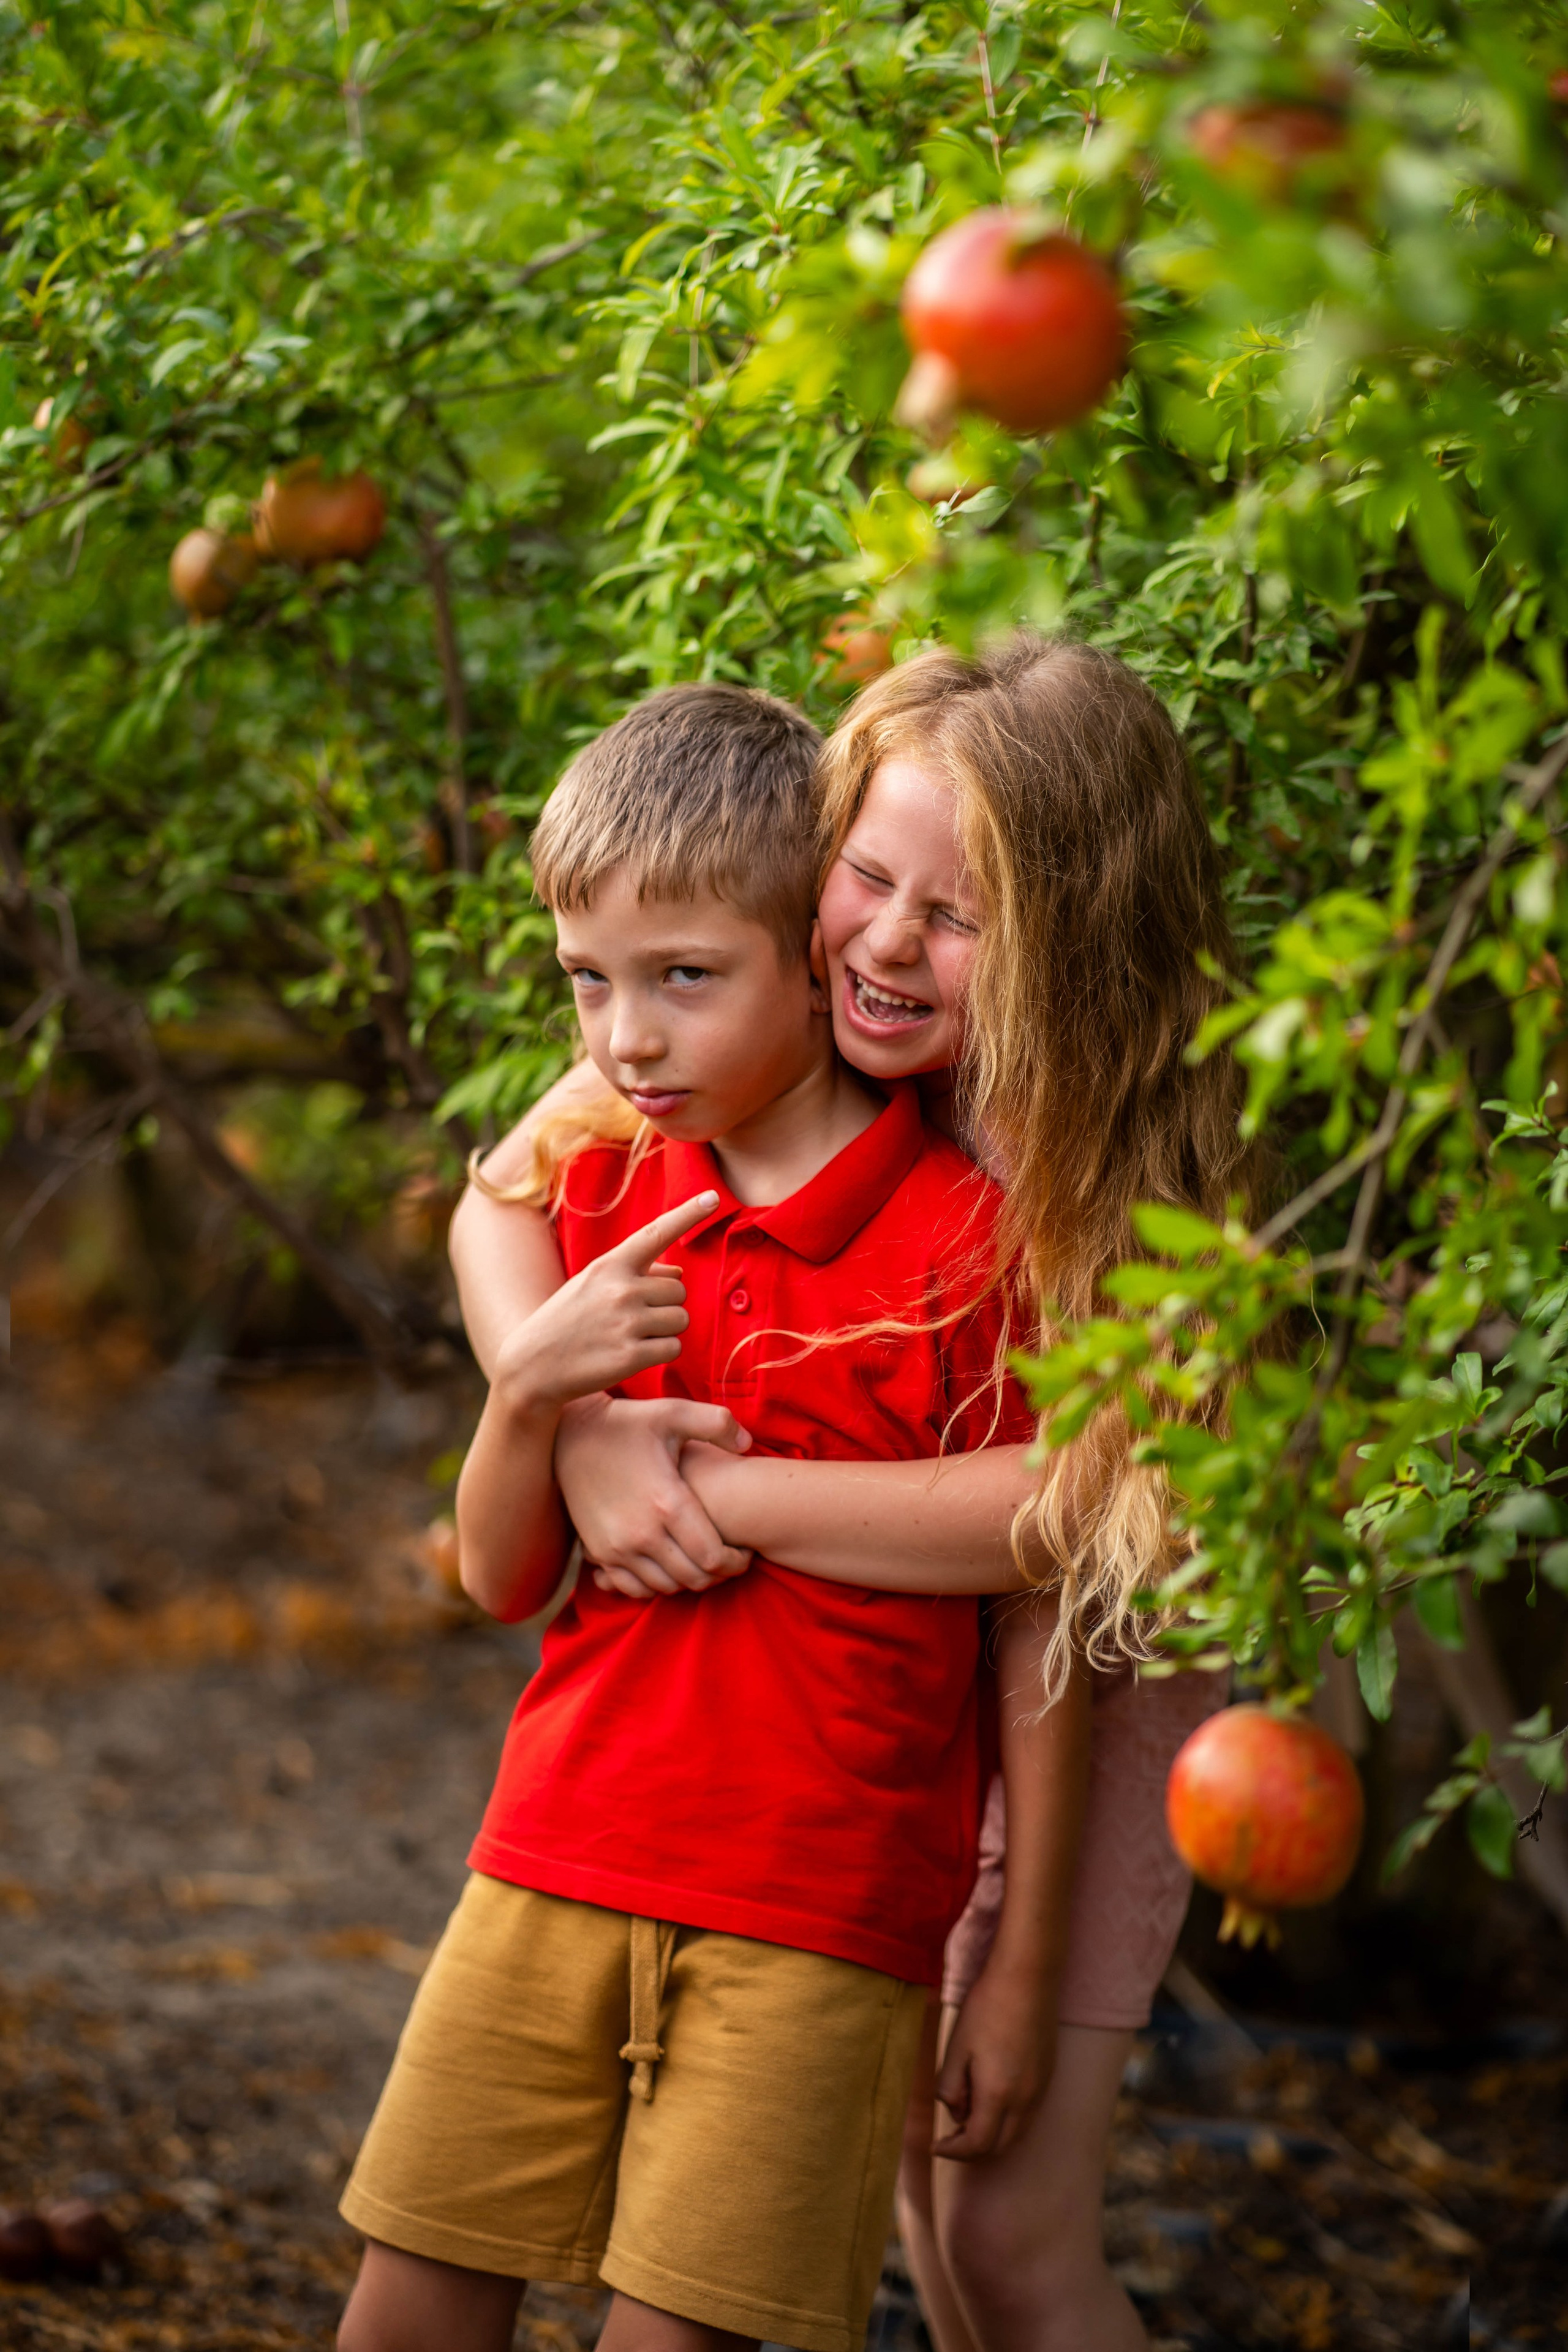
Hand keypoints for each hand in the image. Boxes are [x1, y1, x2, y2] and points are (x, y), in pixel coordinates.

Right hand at [492, 1192, 716, 1412]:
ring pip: (680, 1319)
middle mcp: (621, 1289)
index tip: (713, 1197)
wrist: (532, 1365)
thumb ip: (636, 1273)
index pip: (656, 1233)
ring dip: (665, 1330)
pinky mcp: (631, 1356)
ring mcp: (627, 1323)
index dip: (688, 1214)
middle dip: (665, 1304)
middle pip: (679, 1290)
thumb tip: (679, 1273)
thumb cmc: (568, 1320)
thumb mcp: (593, 1285)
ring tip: (631, 1336)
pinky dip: (661, 1354)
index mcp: (609, 1265)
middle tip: (633, 1318)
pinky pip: (673, 1348)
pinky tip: (633, 1354)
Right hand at [557, 1393, 755, 1598]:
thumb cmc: (629, 1423)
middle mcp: (641, 1533)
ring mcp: (616, 1547)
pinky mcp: (598, 1552)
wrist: (571, 1434)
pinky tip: (668, 1565)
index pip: (713, 1557)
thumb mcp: (673, 1412)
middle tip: (730, 1559)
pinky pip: (633, 1588)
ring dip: (689, 1580)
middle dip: (719, 1574)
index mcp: (667, 1503)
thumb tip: (748, 1445)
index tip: (745, 1550)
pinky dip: (656, 1584)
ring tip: (701, 1561)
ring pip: (666, 1587)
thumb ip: (717, 1423)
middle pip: (693, 1578)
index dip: (737, 1561)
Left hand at [932, 1959, 1058, 2160]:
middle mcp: (1025, 2099)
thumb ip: (950, 2086)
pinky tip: (991, 2101)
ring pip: (1016, 2134)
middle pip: (999, 2147)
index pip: (977, 2144)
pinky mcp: (1047, 2077)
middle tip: (950, 2139)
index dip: (954, 2152)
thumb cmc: (988, 2007)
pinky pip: (1028, 2116)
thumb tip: (956, 2113)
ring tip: (967, 2120)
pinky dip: (1007, 2122)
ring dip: (991, 2137)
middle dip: (972, 2150)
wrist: (1028, 1977)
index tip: (936, 2147)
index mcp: (999, 2093)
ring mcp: (1040, 2089)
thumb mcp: (957, 2047)